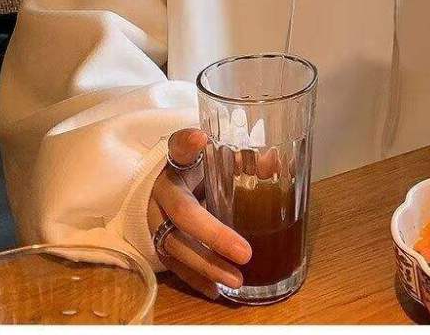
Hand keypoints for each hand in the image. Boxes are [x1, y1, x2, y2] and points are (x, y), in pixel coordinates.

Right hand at [147, 128, 251, 299]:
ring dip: (206, 266)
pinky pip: (174, 264)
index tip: (201, 139)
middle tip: (245, 252)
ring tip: (236, 280)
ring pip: (176, 245)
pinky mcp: (157, 242)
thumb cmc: (195, 169)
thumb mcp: (213, 157)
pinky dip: (195, 280)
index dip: (187, 144)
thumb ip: (240, 158)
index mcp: (176, 161)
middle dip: (213, 235)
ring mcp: (156, 218)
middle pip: (184, 212)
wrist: (161, 186)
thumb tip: (273, 162)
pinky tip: (217, 290)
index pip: (178, 147)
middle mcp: (163, 190)